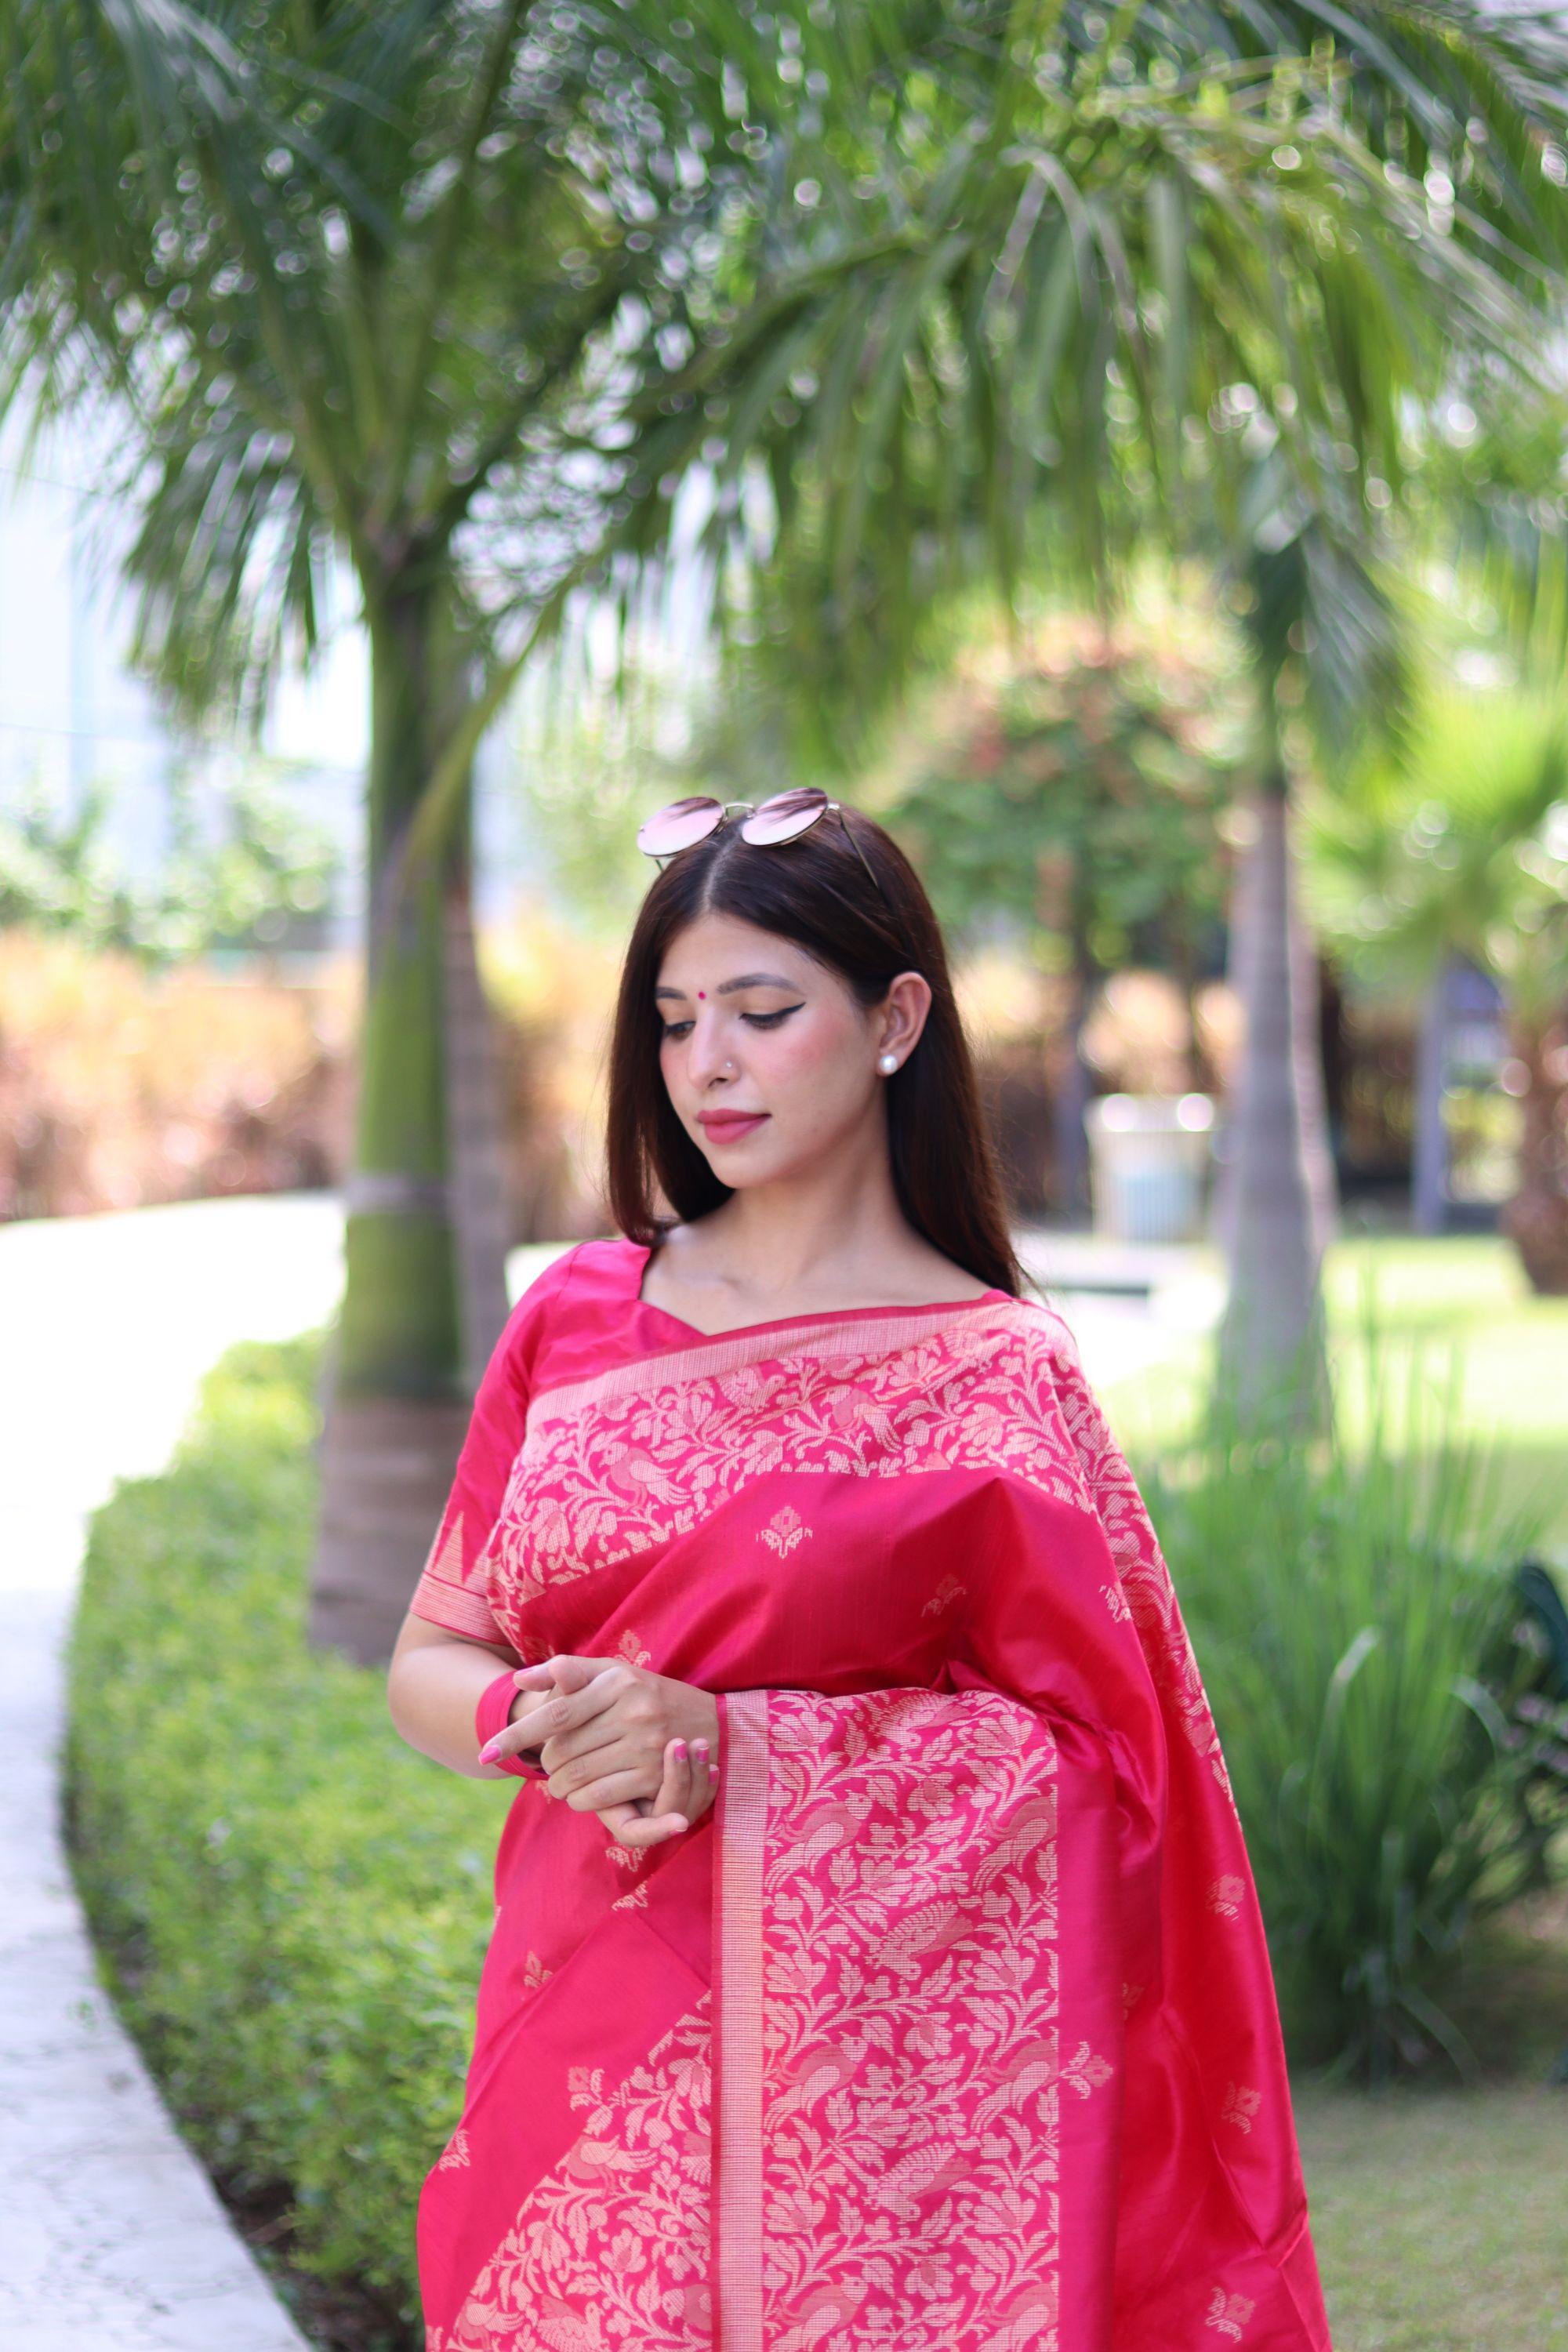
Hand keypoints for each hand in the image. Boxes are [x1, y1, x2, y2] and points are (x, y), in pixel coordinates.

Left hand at [511, 1654, 720, 1847]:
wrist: (713, 1724)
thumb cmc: (651, 1696)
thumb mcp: (615, 1674)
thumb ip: (568, 1672)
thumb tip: (519, 1679)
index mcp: (617, 1681)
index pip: (556, 1712)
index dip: (517, 1734)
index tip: (485, 1753)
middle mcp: (631, 1710)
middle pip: (562, 1749)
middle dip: (545, 1764)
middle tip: (546, 1766)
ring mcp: (646, 1743)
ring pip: (578, 1775)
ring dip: (560, 1785)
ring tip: (560, 1782)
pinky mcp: (655, 1774)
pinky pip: (601, 1795)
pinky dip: (581, 1800)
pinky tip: (580, 1795)